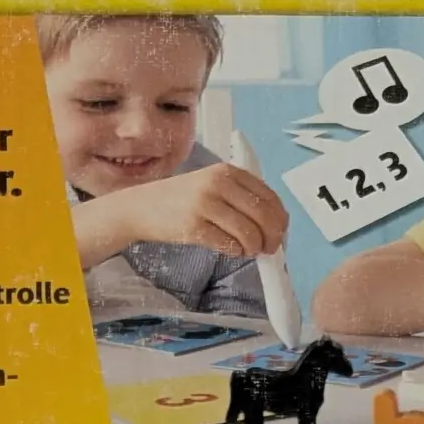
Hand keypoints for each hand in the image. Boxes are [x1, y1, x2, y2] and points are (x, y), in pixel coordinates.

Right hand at [114, 161, 288, 257]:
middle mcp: (218, 184)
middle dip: (272, 237)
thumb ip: (240, 197)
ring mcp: (205, 205)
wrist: (143, 207)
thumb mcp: (212, 185)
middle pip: (263, 216)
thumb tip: (272, 225)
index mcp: (227, 171)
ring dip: (253, 248)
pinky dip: (235, 252)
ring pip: (248, 233)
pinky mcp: (194, 227)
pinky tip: (231, 250)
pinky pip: (228, 245)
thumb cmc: (181, 200)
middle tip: (269, 249)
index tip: (280, 234)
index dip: (279, 219)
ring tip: (247, 250)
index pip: (268, 197)